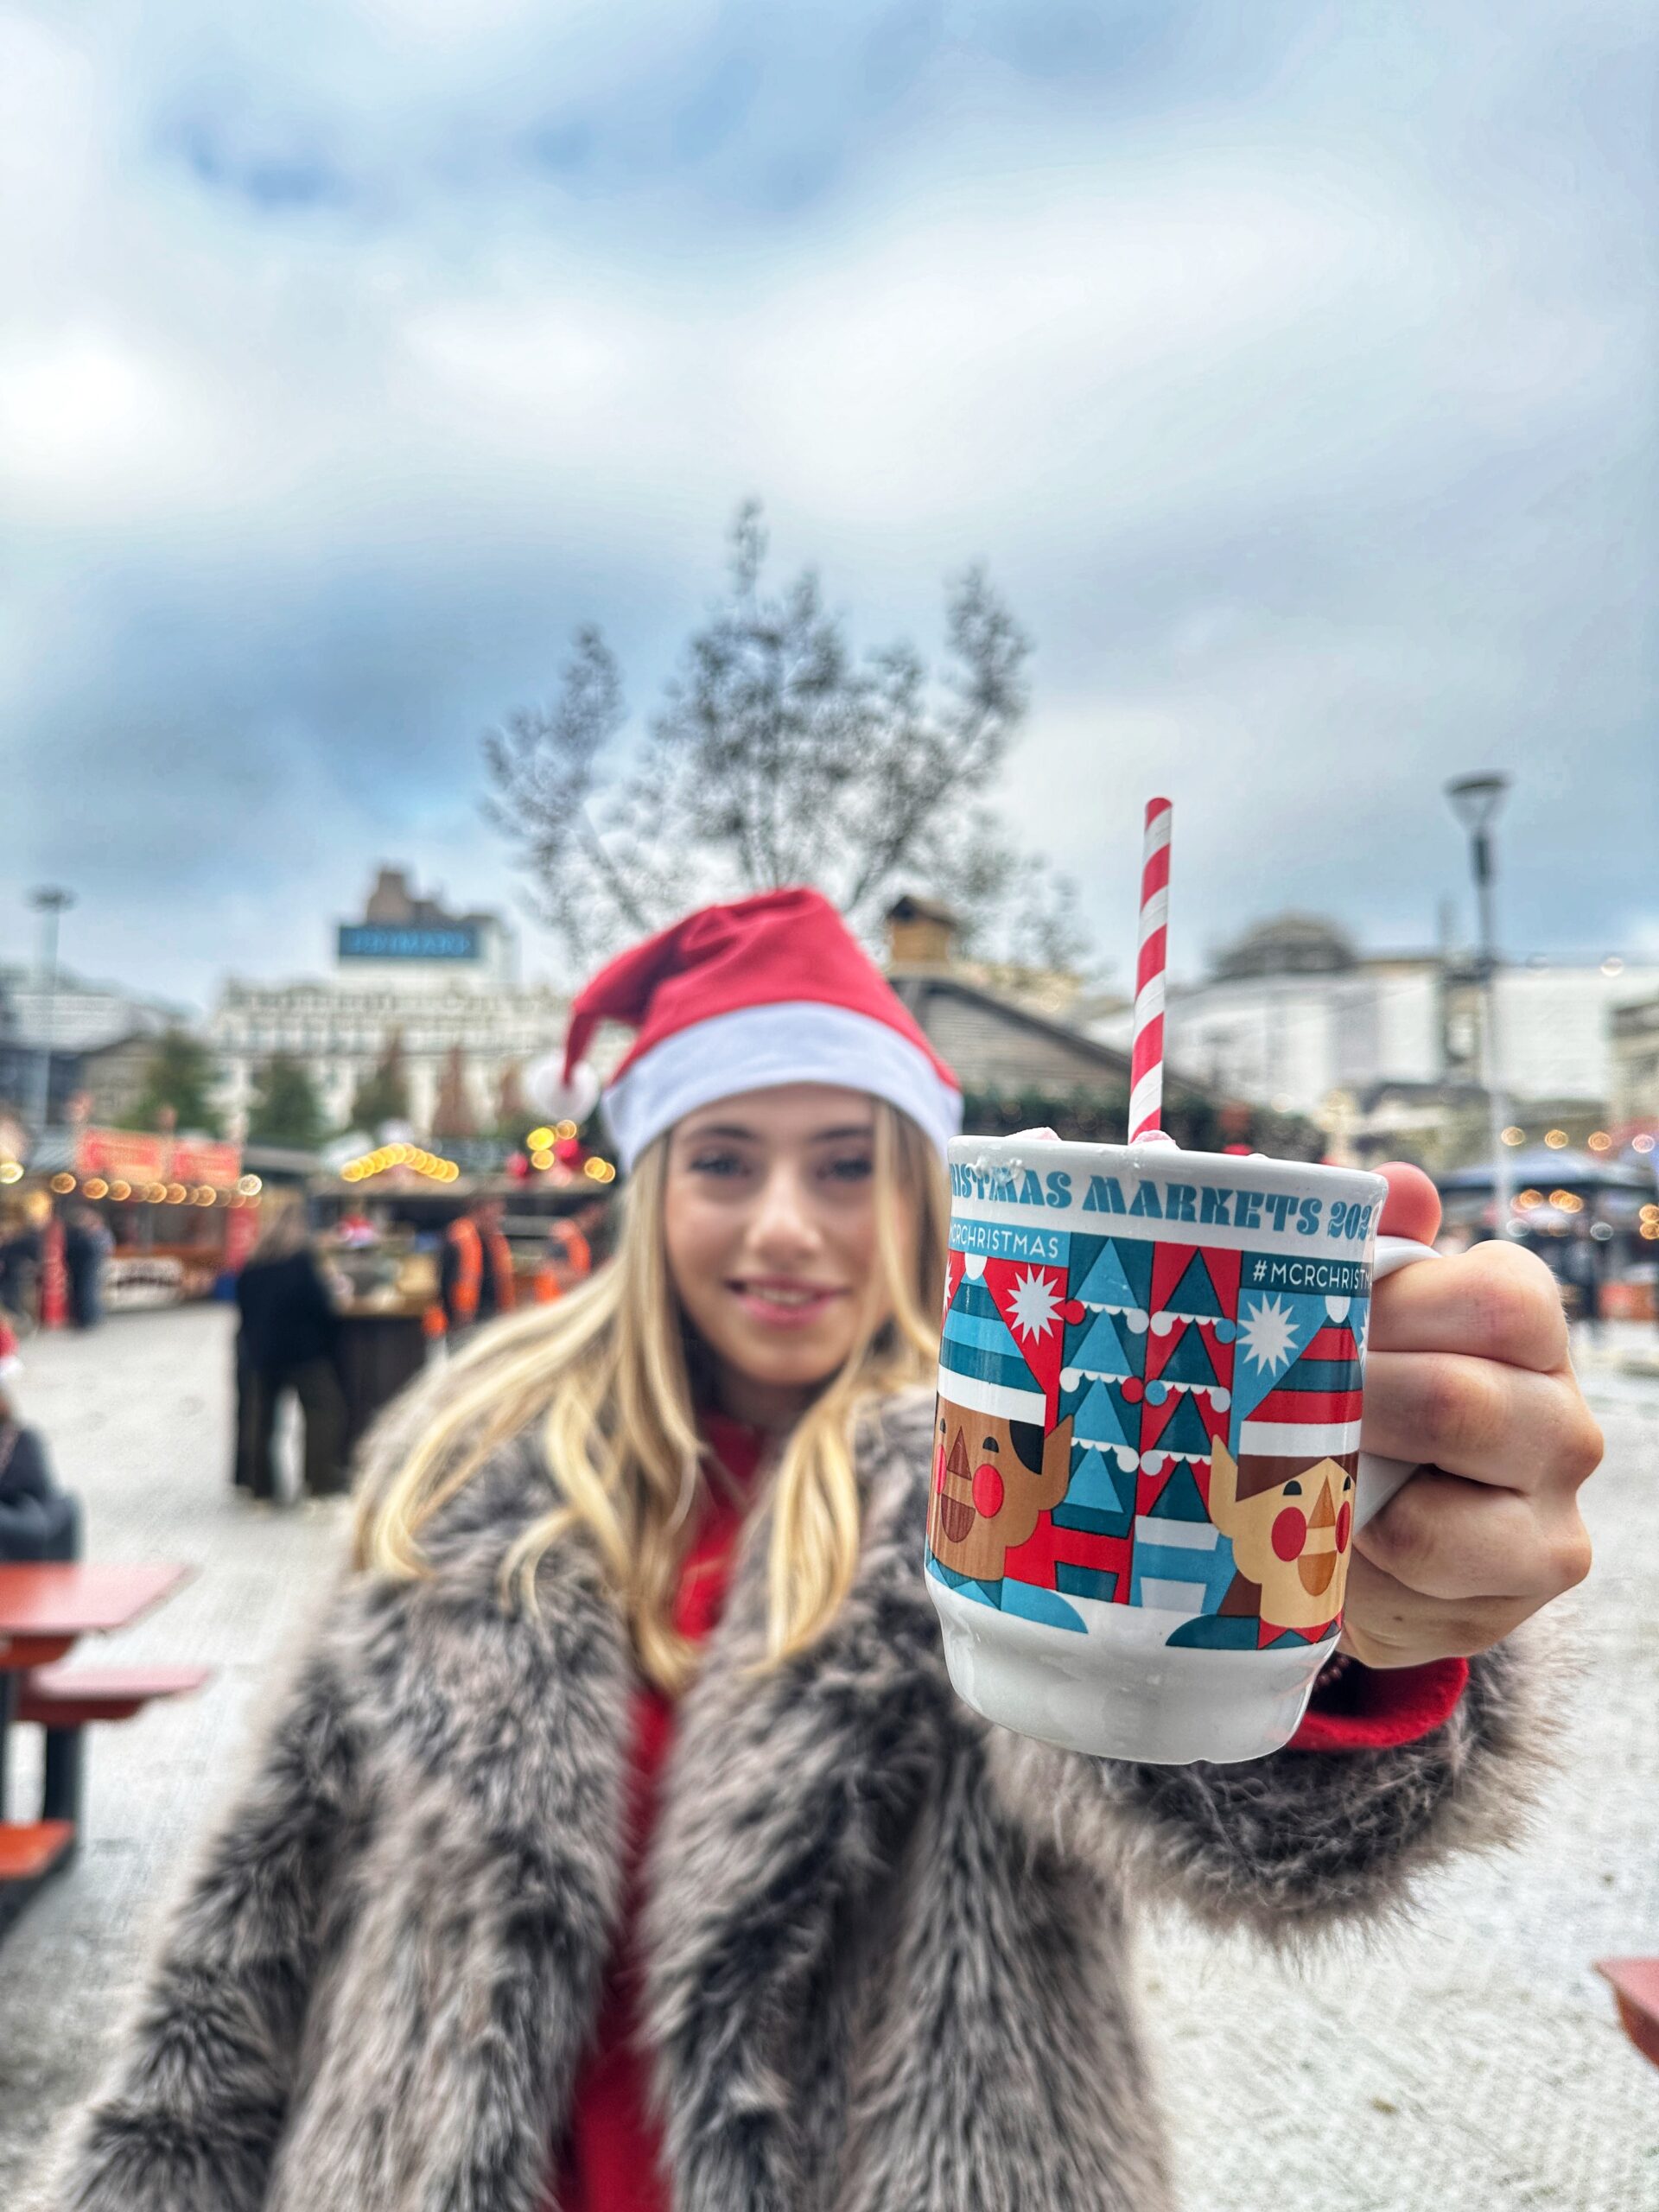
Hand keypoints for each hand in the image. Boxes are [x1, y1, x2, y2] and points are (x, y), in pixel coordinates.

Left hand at [1339, 1163, 1599, 1669]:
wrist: (1379, 1534)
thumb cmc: (1365, 1396)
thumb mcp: (1360, 1314)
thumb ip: (1374, 1244)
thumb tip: (1401, 1185)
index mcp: (1530, 1328)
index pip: (1496, 1300)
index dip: (1391, 1312)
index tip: (1315, 1323)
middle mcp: (1564, 1420)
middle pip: (1454, 1402)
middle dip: (1347, 1401)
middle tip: (1272, 1404)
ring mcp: (1554, 1515)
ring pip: (1435, 1510)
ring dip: (1342, 1485)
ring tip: (1294, 1472)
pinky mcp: (1521, 1591)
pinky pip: (1416, 1573)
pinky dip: (1353, 1561)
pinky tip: (1328, 1540)